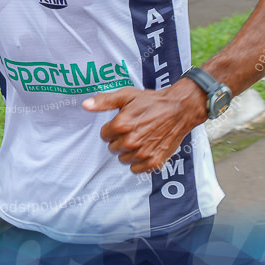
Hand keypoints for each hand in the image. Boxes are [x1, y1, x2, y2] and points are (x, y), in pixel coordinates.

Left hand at [82, 82, 206, 173]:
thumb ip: (104, 101)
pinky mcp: (154, 162)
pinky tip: (145, 149)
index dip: (112, 129)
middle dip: (120, 140)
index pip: (104, 136)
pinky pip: (137, 169)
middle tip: (133, 130)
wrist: (178, 109)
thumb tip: (86, 105)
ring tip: (140, 139)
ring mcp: (142, 153)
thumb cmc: (152, 102)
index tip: (122, 124)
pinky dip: (139, 162)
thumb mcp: (126, 95)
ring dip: (129, 152)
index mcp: (121, 125)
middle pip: (113, 149)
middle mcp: (130, 141)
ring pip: (124, 160)